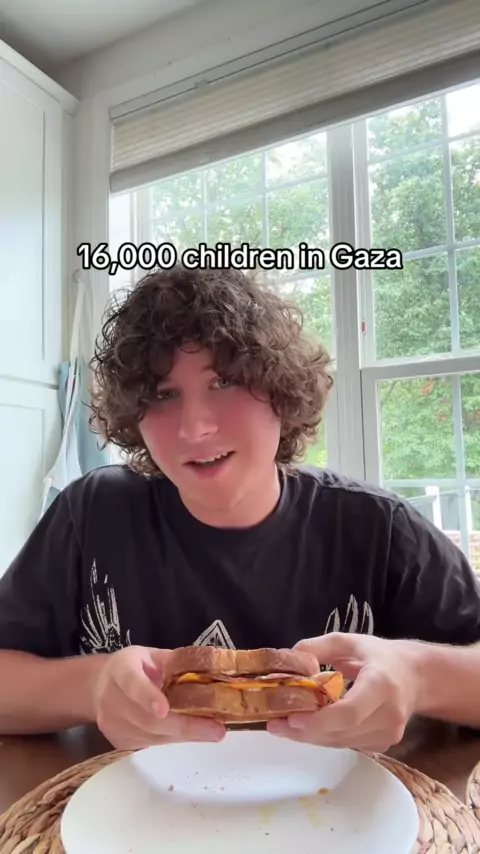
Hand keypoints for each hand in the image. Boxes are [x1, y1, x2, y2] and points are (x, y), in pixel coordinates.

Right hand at [92, 645, 225, 749]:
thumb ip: (176, 662)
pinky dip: (172, 739)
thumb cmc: (136, 667)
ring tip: (210, 731)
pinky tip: (188, 732)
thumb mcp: (153, 655)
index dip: (147, 696)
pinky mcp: (117, 741)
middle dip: (183, 725)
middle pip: (146, 718)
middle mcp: (111, 697)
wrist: (100, 686)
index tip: (164, 709)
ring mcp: (111, 723)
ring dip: (183, 735)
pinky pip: (149, 744)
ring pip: (151, 735)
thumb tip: (213, 669)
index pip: (131, 682)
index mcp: (121, 667)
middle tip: (215, 730)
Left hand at [266, 633, 421, 751]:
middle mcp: (389, 714)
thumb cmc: (379, 656)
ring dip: (311, 737)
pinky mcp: (385, 744)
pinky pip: (348, 744)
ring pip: (342, 742)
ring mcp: (389, 734)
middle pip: (342, 732)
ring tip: (284, 726)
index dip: (320, 720)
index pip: (351, 712)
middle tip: (275, 725)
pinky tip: (308, 727)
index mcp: (381, 684)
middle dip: (306, 731)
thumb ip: (318, 647)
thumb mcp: (349, 641)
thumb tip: (291, 660)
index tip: (292, 718)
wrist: (417, 677)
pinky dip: (326, 737)